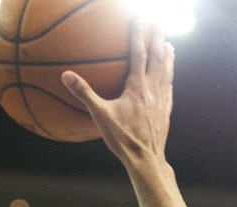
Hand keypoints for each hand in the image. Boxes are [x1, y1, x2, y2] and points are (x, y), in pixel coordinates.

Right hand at [62, 20, 174, 166]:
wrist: (146, 158)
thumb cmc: (122, 138)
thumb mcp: (100, 115)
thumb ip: (84, 93)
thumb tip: (66, 75)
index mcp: (137, 86)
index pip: (139, 52)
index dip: (138, 33)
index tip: (139, 18)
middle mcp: (153, 89)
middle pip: (158, 56)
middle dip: (158, 36)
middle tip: (158, 22)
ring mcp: (162, 99)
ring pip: (167, 70)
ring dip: (168, 54)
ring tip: (168, 43)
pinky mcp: (166, 110)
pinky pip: (169, 87)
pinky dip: (170, 75)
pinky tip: (169, 75)